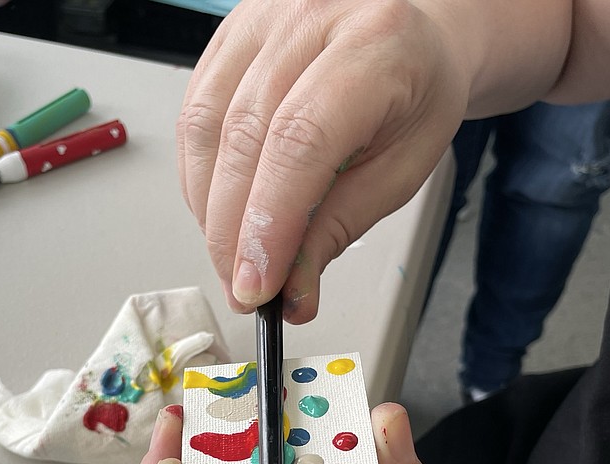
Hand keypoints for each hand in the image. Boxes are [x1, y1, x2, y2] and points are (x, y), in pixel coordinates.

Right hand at [177, 0, 472, 323]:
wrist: (412, 39)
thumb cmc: (416, 93)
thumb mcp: (403, 168)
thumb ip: (342, 226)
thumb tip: (293, 289)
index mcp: (375, 45)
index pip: (300, 142)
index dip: (268, 224)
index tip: (259, 284)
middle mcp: (311, 15)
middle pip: (244, 137)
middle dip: (233, 232)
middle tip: (246, 289)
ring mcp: (262, 18)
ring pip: (205, 127)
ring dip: (210, 211)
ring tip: (234, 258)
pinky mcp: (228, 34)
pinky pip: (194, 115)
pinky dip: (200, 178)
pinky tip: (222, 212)